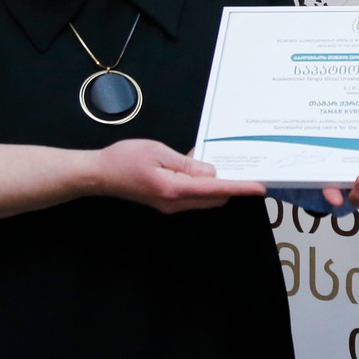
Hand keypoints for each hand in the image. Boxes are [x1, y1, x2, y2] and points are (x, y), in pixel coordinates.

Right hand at [89, 139, 267, 213]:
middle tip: (243, 165)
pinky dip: (202, 183)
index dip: (240, 187)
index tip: (259, 187)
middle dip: (232, 184)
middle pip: (215, 197)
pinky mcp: (167, 202)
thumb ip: (187, 164)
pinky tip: (196, 165)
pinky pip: (193, 195)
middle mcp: (176, 203)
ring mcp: (171, 205)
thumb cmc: (124, 160)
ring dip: (216, 183)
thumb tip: (212, 172)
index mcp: (175, 190)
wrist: (99, 175)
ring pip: (205, 197)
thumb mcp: (158, 152)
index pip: (216, 189)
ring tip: (218, 160)